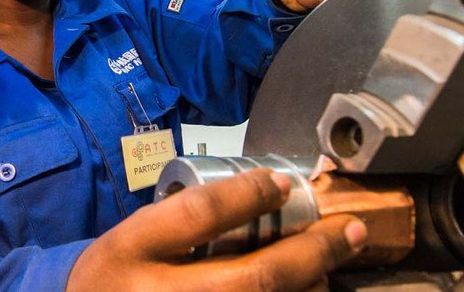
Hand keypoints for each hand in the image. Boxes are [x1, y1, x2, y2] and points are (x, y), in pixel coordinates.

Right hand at [67, 169, 366, 291]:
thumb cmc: (114, 277)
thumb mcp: (131, 238)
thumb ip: (186, 221)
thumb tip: (270, 196)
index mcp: (132, 253)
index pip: (199, 216)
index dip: (248, 195)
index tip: (282, 182)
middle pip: (254, 279)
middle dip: (313, 253)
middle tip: (349, 231)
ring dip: (312, 288)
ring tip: (334, 266)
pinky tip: (308, 291)